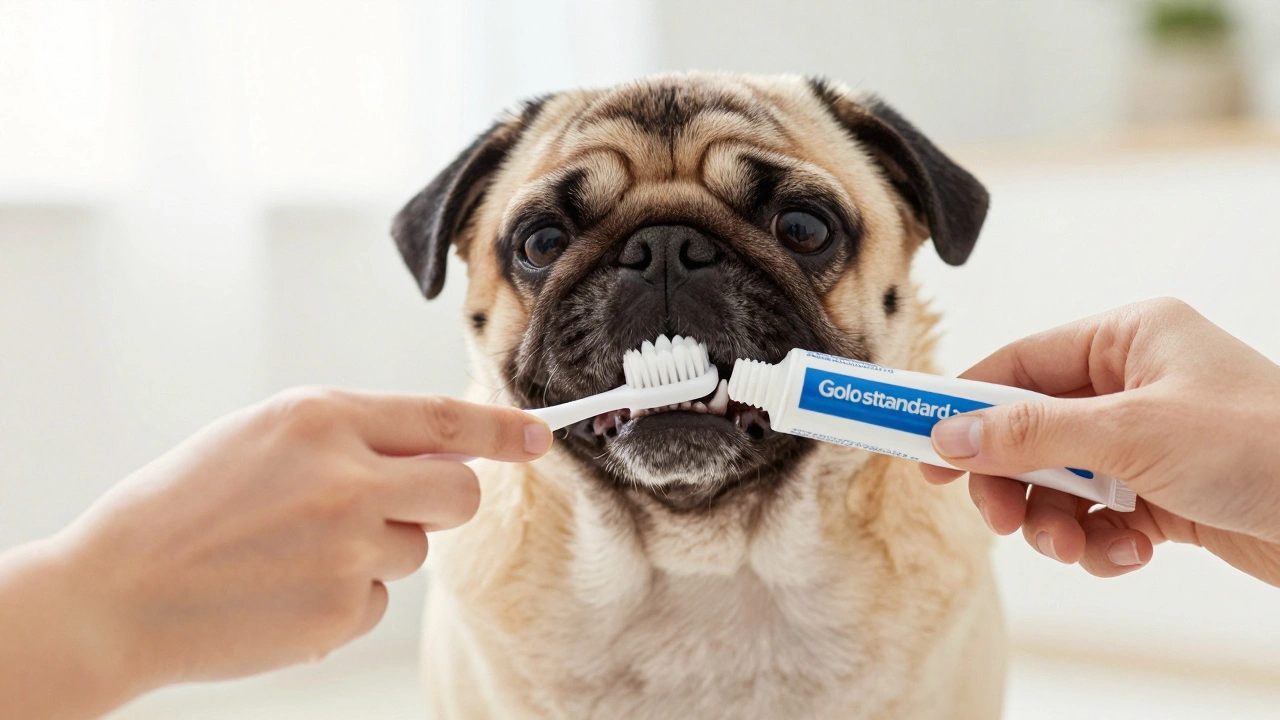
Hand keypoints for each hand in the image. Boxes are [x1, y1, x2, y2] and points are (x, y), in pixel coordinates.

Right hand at [0, 388, 551, 719]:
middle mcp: (347, 478)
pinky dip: (344, 598)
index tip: (541, 437)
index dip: (502, 429)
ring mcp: (348, 548)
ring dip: (376, 550)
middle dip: (446, 501)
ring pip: (414, 549)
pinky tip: (286, 593)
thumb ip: (352, 435)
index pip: (443, 418)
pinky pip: (377, 601)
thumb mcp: (265, 437)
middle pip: (459, 492)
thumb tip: (436, 448)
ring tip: (297, 552)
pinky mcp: (341, 610)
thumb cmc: (184, 506)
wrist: (116, 591)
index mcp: (322, 418)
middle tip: (402, 508)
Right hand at [919, 298, 1279, 584]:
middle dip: (1014, 479)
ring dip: (1057, 521)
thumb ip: (1031, 432)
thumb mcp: (1130, 432)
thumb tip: (948, 435)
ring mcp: (1148, 440)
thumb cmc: (1260, 447)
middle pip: (1030, 429)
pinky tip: (1129, 554)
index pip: (1019, 364)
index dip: (965, 406)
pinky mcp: (1164, 493)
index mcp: (1128, 338)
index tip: (922, 446)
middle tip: (998, 518)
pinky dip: (1101, 541)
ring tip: (1076, 546)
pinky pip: (1099, 516)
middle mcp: (1134, 383)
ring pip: (1060, 481)